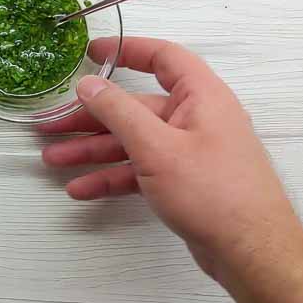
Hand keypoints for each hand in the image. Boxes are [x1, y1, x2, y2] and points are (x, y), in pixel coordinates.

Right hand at [38, 37, 302, 282]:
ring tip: (54, 160)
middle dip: (91, 118)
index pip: (162, 58)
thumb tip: (88, 84)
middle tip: (52, 125)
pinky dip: (112, 177)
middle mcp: (196, 119)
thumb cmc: (212, 191)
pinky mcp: (183, 181)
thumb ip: (118, 112)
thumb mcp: (156, 147)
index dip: (126, 51)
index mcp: (200, 97)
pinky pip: (140, 169)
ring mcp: (189, 151)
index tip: (91, 54)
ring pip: (132, 142)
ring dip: (93, 151)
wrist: (250, 251)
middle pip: (135, 108)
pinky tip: (82, 188)